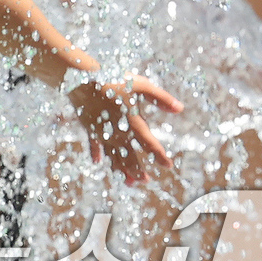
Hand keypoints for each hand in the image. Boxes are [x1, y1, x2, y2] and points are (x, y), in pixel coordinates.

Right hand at [68, 75, 183, 183]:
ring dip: (121, 169)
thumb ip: (160, 98)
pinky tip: (98, 162)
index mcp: (132, 122)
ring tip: (128, 182)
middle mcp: (118, 132)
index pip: (149, 144)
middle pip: (129, 156)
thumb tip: (180, 108)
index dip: (159, 155)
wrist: (81, 78)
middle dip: (138, 169)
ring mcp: (102, 132)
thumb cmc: (113, 79)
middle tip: (145, 181)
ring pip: (113, 155)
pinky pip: (94, 145)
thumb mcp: (140, 85)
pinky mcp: (90, 127)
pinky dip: (96, 153)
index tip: (168, 166)